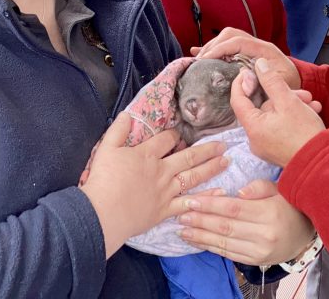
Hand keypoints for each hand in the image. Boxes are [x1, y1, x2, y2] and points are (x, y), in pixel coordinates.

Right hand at [79, 112, 228, 256]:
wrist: (102, 213)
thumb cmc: (102, 180)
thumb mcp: (106, 149)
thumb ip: (118, 130)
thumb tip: (128, 115)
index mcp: (147, 155)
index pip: (166, 140)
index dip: (175, 135)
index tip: (180, 134)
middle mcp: (162, 171)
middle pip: (188, 157)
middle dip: (207, 150)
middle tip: (223, 145)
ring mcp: (166, 191)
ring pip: (193, 177)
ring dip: (211, 168)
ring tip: (226, 161)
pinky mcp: (165, 210)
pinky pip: (189, 203)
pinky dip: (204, 198)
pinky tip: (218, 193)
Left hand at [178, 179, 314, 265]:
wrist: (305, 235)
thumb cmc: (289, 205)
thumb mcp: (279, 189)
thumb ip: (259, 187)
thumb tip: (239, 192)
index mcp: (269, 213)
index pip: (233, 209)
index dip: (210, 204)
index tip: (192, 199)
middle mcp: (264, 235)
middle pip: (225, 227)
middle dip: (200, 220)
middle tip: (181, 214)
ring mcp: (259, 251)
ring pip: (224, 243)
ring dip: (201, 236)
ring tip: (182, 229)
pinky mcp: (255, 261)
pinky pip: (229, 253)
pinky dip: (211, 247)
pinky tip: (197, 241)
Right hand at [192, 27, 300, 89]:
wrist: (297, 82)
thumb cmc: (290, 84)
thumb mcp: (283, 85)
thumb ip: (268, 82)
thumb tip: (247, 78)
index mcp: (265, 50)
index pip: (239, 41)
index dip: (221, 48)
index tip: (206, 59)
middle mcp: (257, 45)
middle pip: (231, 34)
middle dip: (214, 45)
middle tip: (201, 61)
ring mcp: (251, 47)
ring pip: (228, 37)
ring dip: (212, 46)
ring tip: (199, 60)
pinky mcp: (246, 53)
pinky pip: (228, 45)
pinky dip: (213, 49)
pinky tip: (198, 53)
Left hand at [234, 59, 325, 167]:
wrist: (323, 163)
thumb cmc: (305, 134)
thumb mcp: (288, 101)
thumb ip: (271, 81)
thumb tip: (258, 64)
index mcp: (253, 127)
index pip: (238, 100)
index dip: (242, 82)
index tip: (250, 70)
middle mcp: (255, 138)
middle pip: (262, 107)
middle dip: (282, 95)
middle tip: (301, 92)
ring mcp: (266, 145)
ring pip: (274, 115)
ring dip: (292, 105)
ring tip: (311, 103)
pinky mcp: (277, 149)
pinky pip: (279, 126)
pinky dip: (293, 117)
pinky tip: (311, 112)